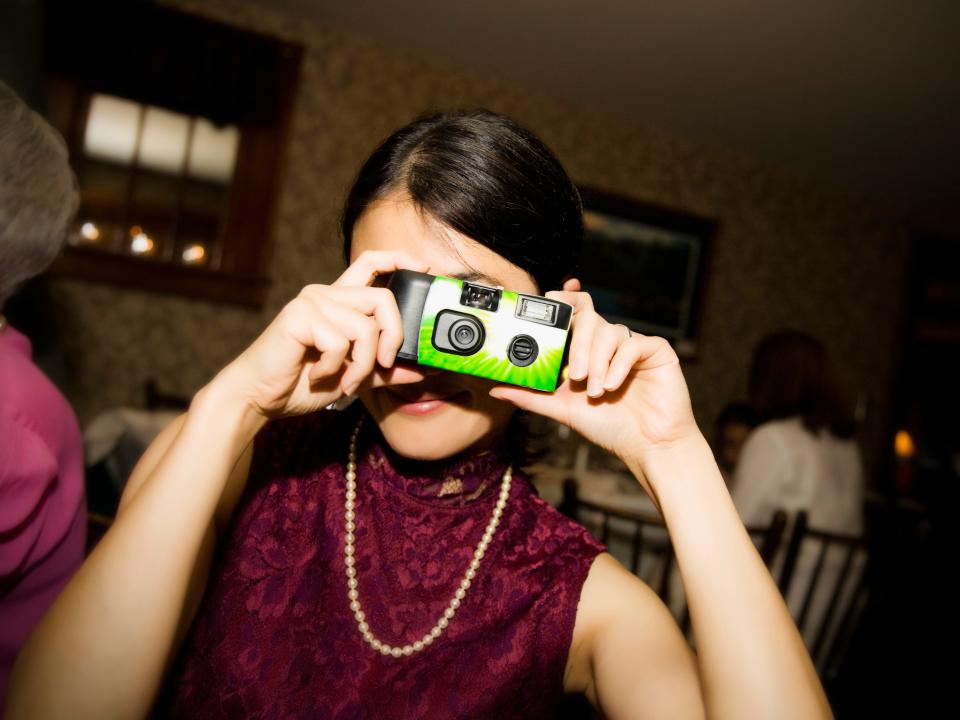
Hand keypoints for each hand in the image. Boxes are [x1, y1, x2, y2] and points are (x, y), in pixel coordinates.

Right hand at [215, 251, 435, 418]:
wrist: (258, 398)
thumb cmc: (300, 385)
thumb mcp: (353, 377)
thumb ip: (385, 370)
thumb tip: (422, 370)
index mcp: (338, 302)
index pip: (370, 264)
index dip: (399, 259)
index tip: (424, 267)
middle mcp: (325, 295)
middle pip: (384, 298)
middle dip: (394, 337)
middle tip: (385, 365)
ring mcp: (312, 302)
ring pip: (366, 327)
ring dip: (363, 365)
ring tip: (345, 383)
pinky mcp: (299, 316)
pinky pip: (340, 342)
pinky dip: (335, 369)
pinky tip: (317, 377)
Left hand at [488, 279, 701, 484]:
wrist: (647, 446)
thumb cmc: (608, 426)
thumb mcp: (562, 409)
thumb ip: (530, 396)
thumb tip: (495, 387)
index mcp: (587, 349)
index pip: (573, 312)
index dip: (563, 299)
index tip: (549, 297)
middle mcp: (608, 341)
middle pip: (589, 317)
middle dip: (578, 344)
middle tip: (575, 375)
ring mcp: (633, 344)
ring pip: (610, 331)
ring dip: (598, 362)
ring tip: (596, 392)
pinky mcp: (656, 350)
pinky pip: (634, 343)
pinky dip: (619, 365)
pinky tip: (612, 386)